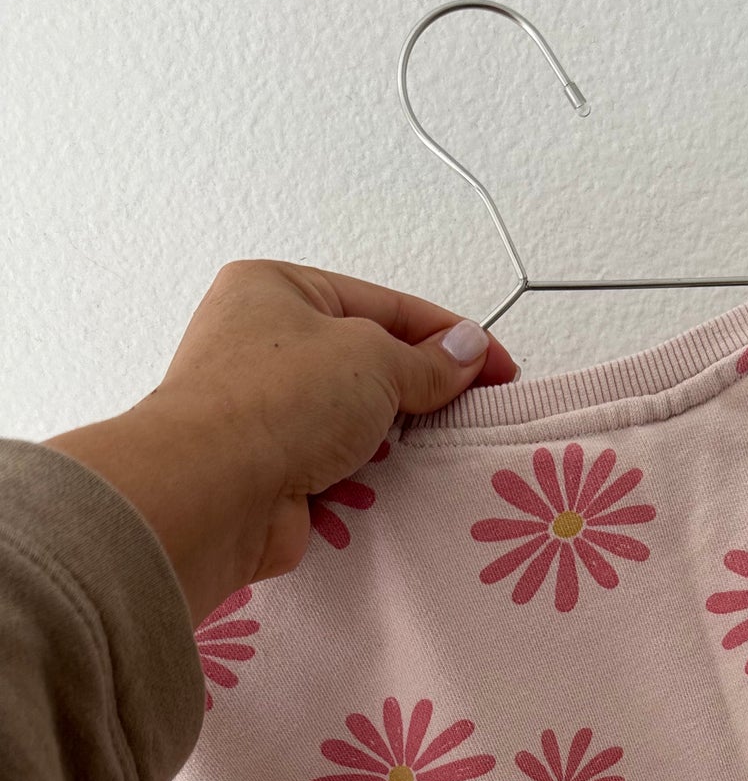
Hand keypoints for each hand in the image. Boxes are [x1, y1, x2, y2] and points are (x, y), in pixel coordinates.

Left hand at [44, 259, 517, 626]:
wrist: (213, 491)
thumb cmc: (283, 399)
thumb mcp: (374, 359)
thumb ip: (429, 360)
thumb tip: (468, 348)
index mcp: (276, 288)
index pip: (383, 304)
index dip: (448, 334)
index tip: (500, 369)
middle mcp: (261, 342)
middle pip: (367, 360)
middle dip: (420, 388)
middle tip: (475, 412)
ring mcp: (261, 408)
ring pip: (352, 417)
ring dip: (392, 437)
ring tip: (440, 451)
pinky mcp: (268, 468)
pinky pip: (334, 465)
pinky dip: (365, 476)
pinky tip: (397, 486)